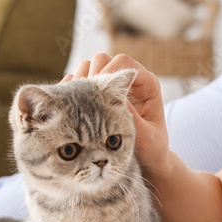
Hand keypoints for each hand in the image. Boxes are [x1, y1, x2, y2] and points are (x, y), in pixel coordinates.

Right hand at [61, 53, 171, 174]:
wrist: (148, 160)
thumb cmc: (151, 149)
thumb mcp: (145, 137)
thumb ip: (131, 118)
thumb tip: (111, 98)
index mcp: (147, 85)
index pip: (123, 62)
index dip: (107, 73)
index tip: (96, 95)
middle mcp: (129, 81)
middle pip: (102, 61)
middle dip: (90, 79)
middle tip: (83, 103)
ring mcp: (112, 88)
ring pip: (88, 69)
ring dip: (79, 85)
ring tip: (77, 107)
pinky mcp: (100, 98)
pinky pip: (81, 84)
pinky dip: (73, 93)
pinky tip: (70, 111)